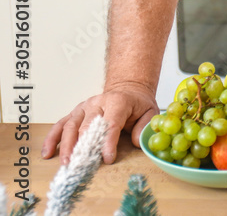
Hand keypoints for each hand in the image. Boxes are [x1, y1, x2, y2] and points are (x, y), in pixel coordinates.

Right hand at [42, 87, 157, 164]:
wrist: (128, 90)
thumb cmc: (137, 104)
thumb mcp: (149, 111)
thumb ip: (144, 127)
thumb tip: (135, 143)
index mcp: (118, 101)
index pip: (111, 123)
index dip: (108, 141)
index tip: (106, 158)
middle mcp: (98, 102)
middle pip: (87, 125)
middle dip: (84, 146)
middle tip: (81, 164)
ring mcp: (84, 107)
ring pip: (71, 125)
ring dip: (66, 145)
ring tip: (65, 162)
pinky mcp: (75, 113)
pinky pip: (61, 125)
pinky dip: (52, 138)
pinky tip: (47, 152)